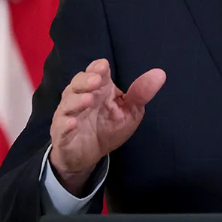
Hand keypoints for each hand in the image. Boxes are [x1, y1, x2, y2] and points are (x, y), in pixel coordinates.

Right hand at [49, 59, 165, 195]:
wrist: (90, 155)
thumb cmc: (109, 127)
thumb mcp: (130, 111)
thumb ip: (141, 93)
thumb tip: (160, 73)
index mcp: (98, 89)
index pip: (94, 72)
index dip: (97, 69)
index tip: (103, 67)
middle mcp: (80, 97)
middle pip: (77, 83)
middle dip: (85, 81)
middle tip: (96, 82)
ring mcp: (68, 114)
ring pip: (67, 103)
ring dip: (76, 101)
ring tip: (88, 100)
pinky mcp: (62, 133)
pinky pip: (61, 127)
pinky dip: (65, 124)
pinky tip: (72, 122)